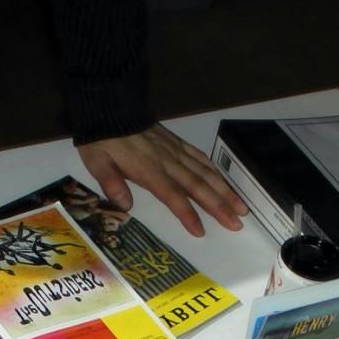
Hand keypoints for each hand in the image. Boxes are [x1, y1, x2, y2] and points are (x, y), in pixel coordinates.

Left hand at [79, 124, 243, 237]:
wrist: (109, 107)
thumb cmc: (101, 139)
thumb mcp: (96, 162)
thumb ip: (111, 184)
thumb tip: (125, 206)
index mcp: (148, 169)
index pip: (173, 195)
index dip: (187, 213)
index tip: (201, 231)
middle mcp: (167, 161)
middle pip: (198, 186)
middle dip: (219, 206)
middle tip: (237, 224)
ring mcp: (175, 150)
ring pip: (205, 172)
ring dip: (224, 190)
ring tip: (241, 207)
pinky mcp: (176, 142)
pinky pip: (199, 157)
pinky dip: (214, 170)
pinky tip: (224, 181)